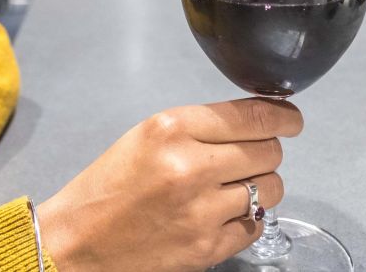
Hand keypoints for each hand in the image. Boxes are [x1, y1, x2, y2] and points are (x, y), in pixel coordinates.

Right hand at [37, 98, 302, 271]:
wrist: (75, 243)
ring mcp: (201, 211)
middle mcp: (190, 166)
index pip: (252, 116)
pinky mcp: (206, 248)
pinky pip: (255, 224)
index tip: (290, 119)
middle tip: (251, 156)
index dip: (282, 117)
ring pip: (271, 188)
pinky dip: (248, 217)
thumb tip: (256, 121)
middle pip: (269, 151)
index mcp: (172, 129)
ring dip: (262, 185)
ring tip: (236, 187)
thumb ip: (200, 126)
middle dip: (267, 151)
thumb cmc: (107, 188)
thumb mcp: (147, 136)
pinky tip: (225, 213)